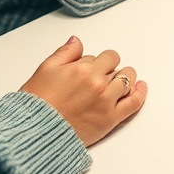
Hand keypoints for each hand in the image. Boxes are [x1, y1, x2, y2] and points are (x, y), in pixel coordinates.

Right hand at [19, 36, 146, 146]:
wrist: (33, 132)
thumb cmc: (36, 104)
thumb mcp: (45, 70)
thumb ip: (65, 53)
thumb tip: (76, 41)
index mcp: (83, 70)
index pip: (106, 57)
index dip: (101, 61)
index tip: (96, 67)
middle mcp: (97, 84)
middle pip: (117, 68)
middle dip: (110, 70)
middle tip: (102, 77)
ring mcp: (106, 101)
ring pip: (128, 81)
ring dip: (125, 79)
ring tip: (118, 82)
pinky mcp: (110, 119)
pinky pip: (134, 102)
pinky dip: (140, 93)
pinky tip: (140, 88)